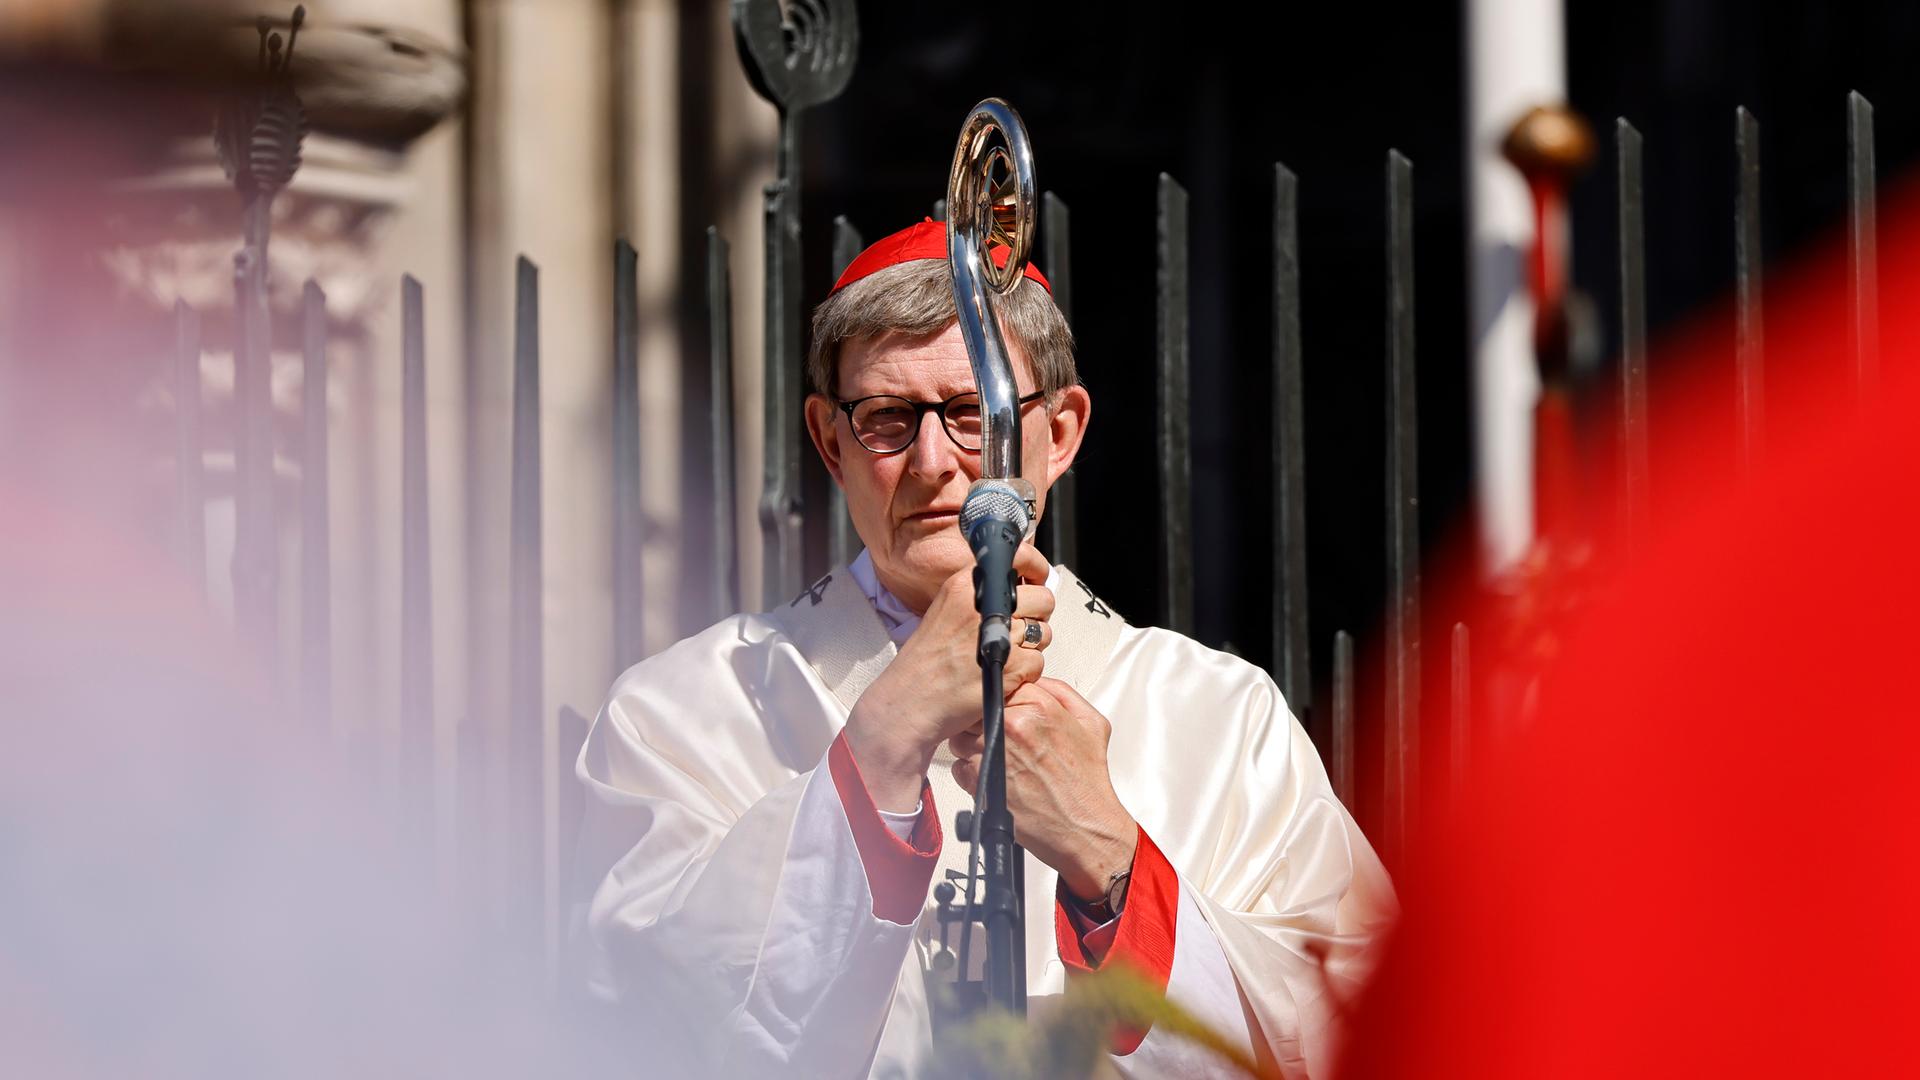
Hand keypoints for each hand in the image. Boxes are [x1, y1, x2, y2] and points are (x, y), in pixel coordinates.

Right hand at [845, 542, 1053, 811]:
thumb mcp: (945, 610)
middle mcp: (983, 604)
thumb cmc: (926, 662)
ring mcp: (998, 635)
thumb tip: (1022, 585)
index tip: (1036, 581)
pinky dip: (1025, 674)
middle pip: (1043, 599)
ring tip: (1001, 658)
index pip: (1021, 558)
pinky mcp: (1009, 666)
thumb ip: (980, 595)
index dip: (1037, 570)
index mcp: (965, 584)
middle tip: (1014, 633)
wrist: (908, 702)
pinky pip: (1038, 663)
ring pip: (1044, 633)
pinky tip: (999, 677)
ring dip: (1031, 648)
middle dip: (1036, 617)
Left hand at [949, 677, 1137, 901]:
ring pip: (962, 737)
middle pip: (975, 709)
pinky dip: (970, 772)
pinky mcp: (979, 782)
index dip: (1002, 700)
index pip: (1000, 685)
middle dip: (983, 721)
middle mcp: (1012, 727)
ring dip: (973, 746)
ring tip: (999, 761)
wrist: (1084, 828)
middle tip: (1001, 738)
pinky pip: (958, 766)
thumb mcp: (1091, 724)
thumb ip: (1062, 693)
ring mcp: (992, 754)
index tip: (1007, 712)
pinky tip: (994, 779)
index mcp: (1039, 708)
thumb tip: (1036, 680)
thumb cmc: (1087, 783)